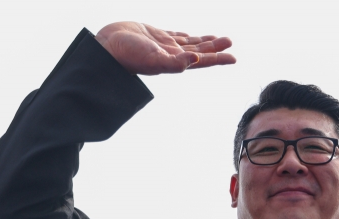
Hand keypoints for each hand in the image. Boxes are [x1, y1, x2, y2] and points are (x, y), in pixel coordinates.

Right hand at [95, 22, 235, 74]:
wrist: (105, 48)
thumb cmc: (127, 56)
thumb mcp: (153, 60)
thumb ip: (175, 63)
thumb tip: (196, 59)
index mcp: (175, 62)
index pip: (202, 61)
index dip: (218, 58)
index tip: (234, 58)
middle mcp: (171, 55)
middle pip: (199, 51)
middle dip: (215, 47)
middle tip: (230, 41)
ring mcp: (162, 45)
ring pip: (189, 43)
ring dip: (204, 41)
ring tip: (219, 38)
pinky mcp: (153, 36)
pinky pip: (175, 36)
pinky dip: (186, 36)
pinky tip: (192, 37)